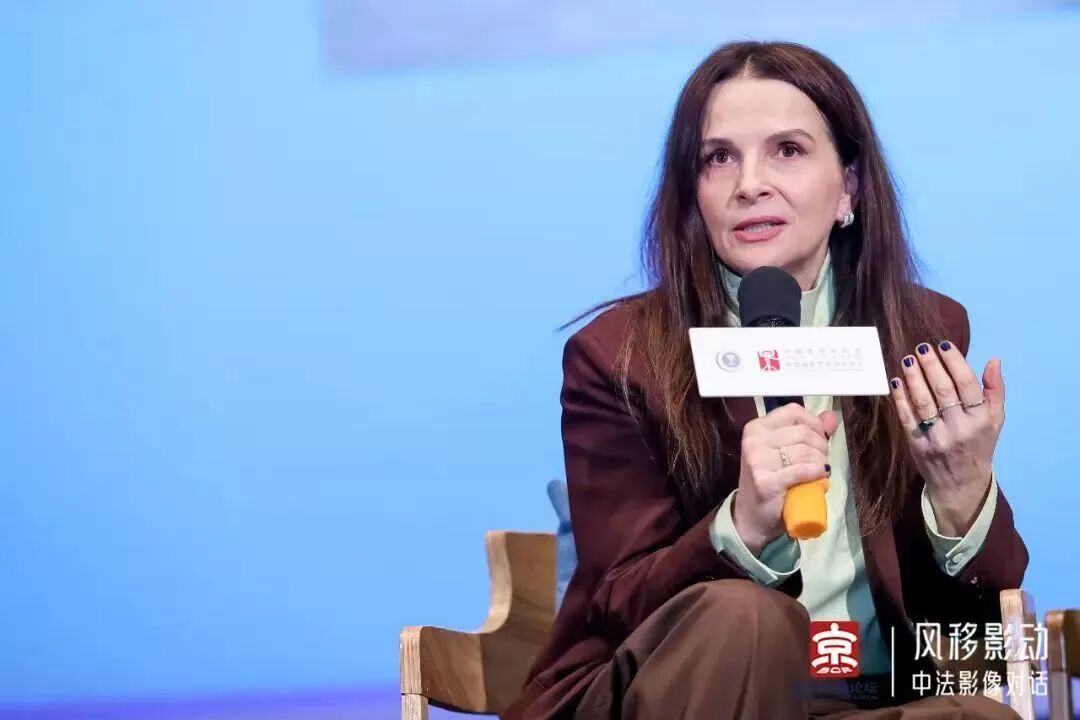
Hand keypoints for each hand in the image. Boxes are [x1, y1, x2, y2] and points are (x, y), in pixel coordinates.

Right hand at [732, 403, 837, 554]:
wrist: (752, 516)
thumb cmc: (771, 481)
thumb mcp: (786, 452)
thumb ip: (809, 432)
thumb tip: (830, 417)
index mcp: (756, 427)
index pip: (793, 412)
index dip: (813, 424)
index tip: (819, 439)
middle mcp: (753, 440)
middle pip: (803, 432)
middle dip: (821, 446)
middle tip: (821, 460)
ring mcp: (757, 461)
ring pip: (805, 451)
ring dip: (821, 462)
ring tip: (820, 471)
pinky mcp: (765, 481)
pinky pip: (802, 470)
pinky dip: (817, 473)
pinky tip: (820, 477)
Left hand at [888, 340, 1005, 535]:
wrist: (961, 484)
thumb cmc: (979, 446)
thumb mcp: (995, 421)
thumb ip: (995, 390)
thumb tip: (993, 360)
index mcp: (981, 420)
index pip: (967, 385)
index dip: (954, 362)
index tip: (943, 345)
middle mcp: (959, 428)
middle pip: (942, 390)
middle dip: (931, 366)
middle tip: (921, 347)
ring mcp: (936, 438)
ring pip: (922, 402)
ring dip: (913, 378)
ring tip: (908, 359)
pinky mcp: (916, 445)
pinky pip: (906, 417)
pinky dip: (900, 398)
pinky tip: (896, 381)